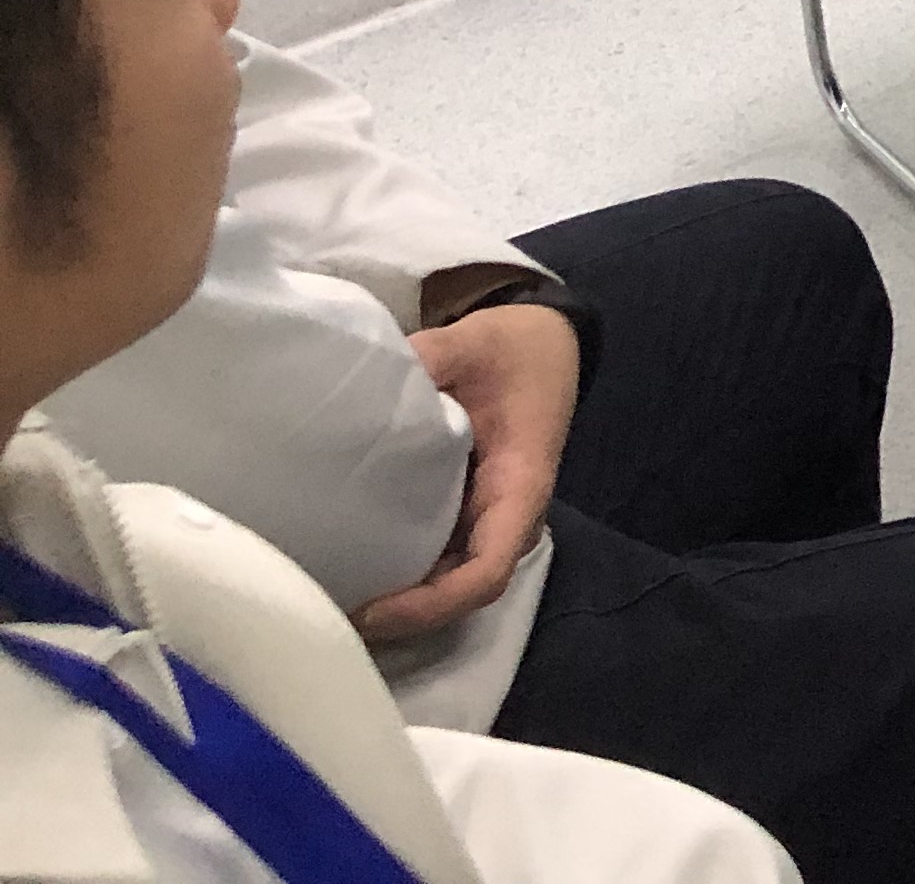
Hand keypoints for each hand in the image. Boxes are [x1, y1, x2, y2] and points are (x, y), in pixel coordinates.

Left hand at [351, 301, 581, 642]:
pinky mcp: (466, 516)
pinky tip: (343, 567)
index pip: (485, 571)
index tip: (368, 609)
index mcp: (520, 485)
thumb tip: (361, 383)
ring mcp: (486, 522)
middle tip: (321, 613)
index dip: (429, 604)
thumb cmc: (517, 348)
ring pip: (446, 588)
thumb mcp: (475, 341)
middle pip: (460, 595)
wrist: (547, 344)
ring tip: (323, 598)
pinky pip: (435, 564)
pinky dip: (394, 578)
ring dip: (394, 605)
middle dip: (399, 618)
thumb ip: (424, 359)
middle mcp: (507, 519)